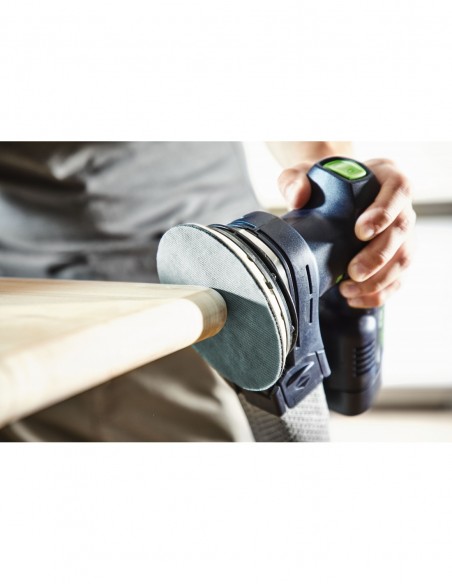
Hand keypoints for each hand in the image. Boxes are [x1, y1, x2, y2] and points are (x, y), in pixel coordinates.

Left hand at [278, 158, 415, 307]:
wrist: (328, 197)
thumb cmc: (322, 183)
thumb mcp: (304, 174)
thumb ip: (295, 180)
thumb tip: (297, 196)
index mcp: (385, 177)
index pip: (398, 189)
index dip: (384, 212)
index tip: (360, 231)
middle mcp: (400, 205)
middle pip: (402, 230)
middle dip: (378, 256)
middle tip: (353, 272)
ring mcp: (402, 233)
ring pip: (403, 258)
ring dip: (379, 280)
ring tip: (348, 290)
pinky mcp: (396, 257)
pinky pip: (397, 279)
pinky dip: (378, 293)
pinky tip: (354, 298)